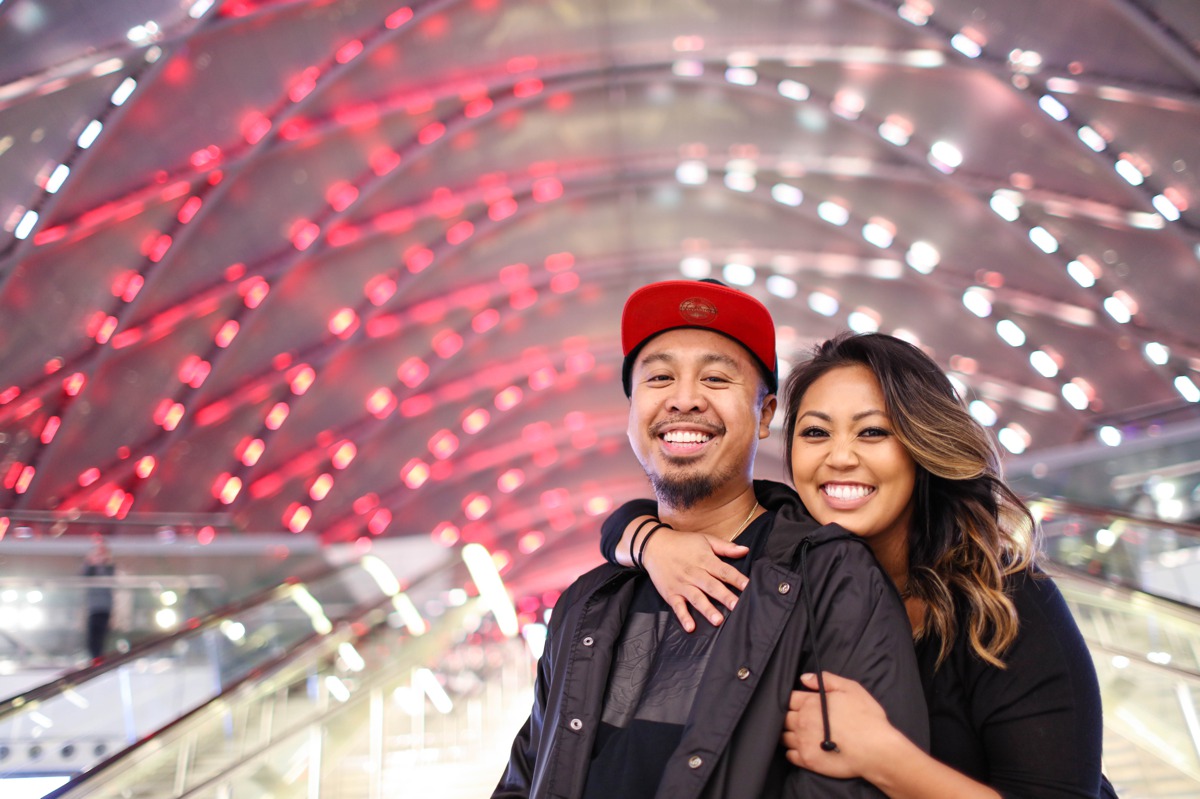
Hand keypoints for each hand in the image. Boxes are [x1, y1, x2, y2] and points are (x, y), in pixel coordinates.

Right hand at [641, 527, 748, 631]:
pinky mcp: (671, 593)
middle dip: (725, 597)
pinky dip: (683, 616)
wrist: (653, 545)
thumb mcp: (705, 539)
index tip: (749, 586)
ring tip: (718, 621)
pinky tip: (690, 627)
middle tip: (738, 607)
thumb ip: (726, 547)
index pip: (724, 571)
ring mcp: (682, 584)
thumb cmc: (683, 543)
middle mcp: (694, 573)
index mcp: (705, 560)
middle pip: (712, 586)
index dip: (737, 578)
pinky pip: (677, 606)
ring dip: (707, 609)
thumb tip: (746, 550)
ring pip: (696, 598)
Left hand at [781, 672, 905, 780]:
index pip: (788, 698)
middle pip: (783, 717)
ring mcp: (803, 742)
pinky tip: (801, 748)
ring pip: (783, 736)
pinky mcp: (807, 761)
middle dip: (788, 716)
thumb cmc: (866, 718)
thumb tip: (804, 678)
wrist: (876, 750)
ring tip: (798, 734)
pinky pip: (790, 755)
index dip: (792, 700)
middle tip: (798, 719)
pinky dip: (792, 751)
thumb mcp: (851, 689)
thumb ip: (826, 680)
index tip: (797, 703)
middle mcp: (802, 722)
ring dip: (788, 733)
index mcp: (810, 703)